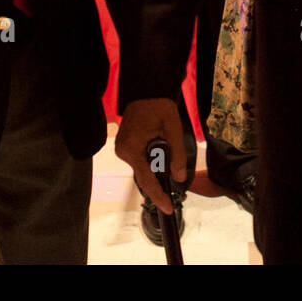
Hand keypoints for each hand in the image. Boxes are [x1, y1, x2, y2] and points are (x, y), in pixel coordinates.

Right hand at [115, 98, 186, 213]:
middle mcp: (123, 152)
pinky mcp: (125, 146)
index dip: (158, 195)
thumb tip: (179, 177)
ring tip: (166, 150)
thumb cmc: (159, 107)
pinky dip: (150, 161)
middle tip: (174, 175)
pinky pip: (139, 160)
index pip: (147, 179)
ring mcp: (122, 149)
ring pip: (142, 168)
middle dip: (159, 179)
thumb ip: (177, 155)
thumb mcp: (173, 130)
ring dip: (155, 167)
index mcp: (132, 149)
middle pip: (144, 175)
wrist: (146, 91)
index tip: (167, 209)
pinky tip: (159, 152)